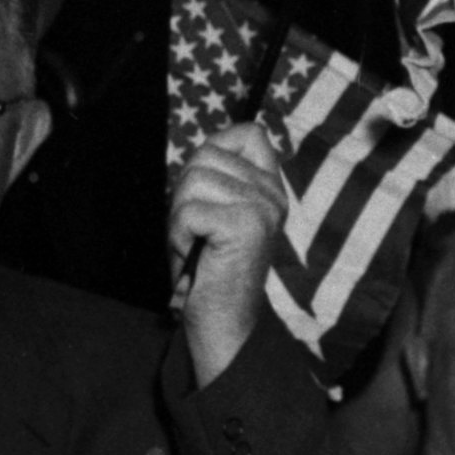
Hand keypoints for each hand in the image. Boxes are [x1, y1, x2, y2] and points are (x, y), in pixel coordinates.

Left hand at [167, 118, 294, 380]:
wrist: (226, 321)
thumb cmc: (212, 267)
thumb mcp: (219, 211)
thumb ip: (220, 177)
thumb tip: (204, 148)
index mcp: (272, 187)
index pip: (249, 133)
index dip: (217, 148)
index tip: (209, 190)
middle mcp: (274, 194)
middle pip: (206, 155)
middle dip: (185, 193)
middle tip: (197, 231)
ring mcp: (263, 208)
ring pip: (194, 180)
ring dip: (180, 218)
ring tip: (196, 245)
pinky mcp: (246, 225)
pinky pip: (189, 211)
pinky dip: (180, 237)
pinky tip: (195, 257)